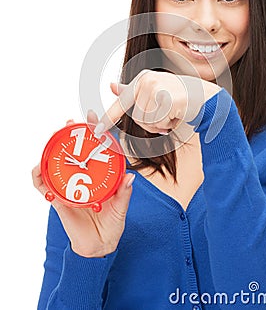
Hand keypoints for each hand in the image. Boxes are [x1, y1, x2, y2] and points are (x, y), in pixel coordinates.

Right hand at [32, 115, 134, 257]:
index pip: (95, 149)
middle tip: (70, 123)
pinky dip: (38, 176)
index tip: (93, 117)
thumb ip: (124, 193)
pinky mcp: (57, 198)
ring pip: (56, 163)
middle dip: (69, 135)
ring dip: (52, 150)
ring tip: (53, 140)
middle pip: (73, 151)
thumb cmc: (112, 223)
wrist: (99, 245)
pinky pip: (43, 185)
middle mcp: (82, 177)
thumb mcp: (121, 207)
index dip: (93, 132)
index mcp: (98, 175)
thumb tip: (131, 177)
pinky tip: (39, 168)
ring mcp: (68, 186)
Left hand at [94, 69, 220, 135]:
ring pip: (146, 122)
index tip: (97, 131)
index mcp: (142, 79)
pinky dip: (168, 124)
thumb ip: (133, 92)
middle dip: (151, 123)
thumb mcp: (155, 92)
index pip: (122, 102)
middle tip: (166, 116)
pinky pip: (158, 122)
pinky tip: (178, 113)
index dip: (108, 119)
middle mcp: (146, 80)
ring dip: (160, 124)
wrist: (207, 98)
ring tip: (172, 113)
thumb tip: (111, 86)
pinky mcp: (165, 97)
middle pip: (136, 117)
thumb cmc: (181, 97)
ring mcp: (155, 87)